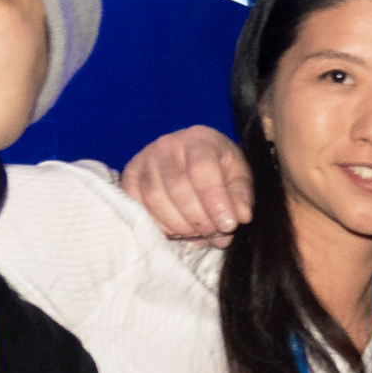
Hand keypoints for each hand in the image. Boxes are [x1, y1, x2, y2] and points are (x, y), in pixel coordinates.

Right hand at [123, 125, 252, 238]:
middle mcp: (167, 145)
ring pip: (156, 200)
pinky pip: (138, 207)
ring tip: (199, 234)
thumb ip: (242, 195)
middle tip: (214, 234)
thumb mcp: (238, 177)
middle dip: (199, 219)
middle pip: (178, 188)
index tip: (228, 225)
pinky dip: (159, 225)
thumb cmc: (218, 169)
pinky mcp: (129, 176)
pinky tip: (177, 231)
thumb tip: (241, 216)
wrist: (189, 159)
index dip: (215, 201)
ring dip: (180, 226)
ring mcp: (144, 160)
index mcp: (199, 139)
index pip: (203, 169)